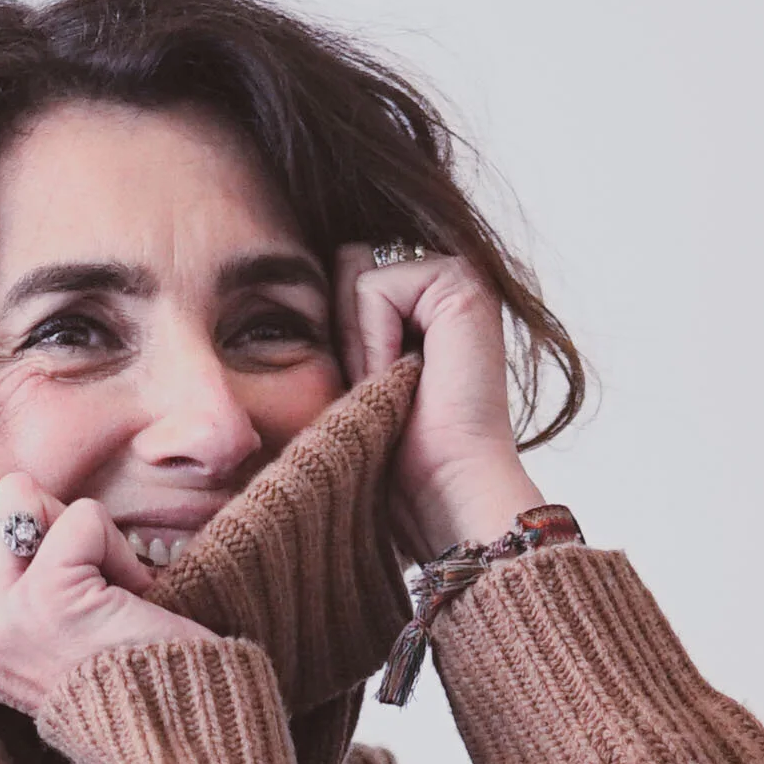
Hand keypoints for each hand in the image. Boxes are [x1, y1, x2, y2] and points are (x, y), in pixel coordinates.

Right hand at [0, 465, 205, 718]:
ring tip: (97, 572)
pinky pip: (81, 518)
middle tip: (27, 525)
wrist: (165, 738)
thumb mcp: (24, 637)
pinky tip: (131, 591)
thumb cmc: (111, 675)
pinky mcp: (49, 599)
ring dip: (68, 516)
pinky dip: (115, 544)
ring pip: (14, 492)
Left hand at [335, 244, 535, 558]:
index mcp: (425, 308)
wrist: (442, 492)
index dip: (339, 345)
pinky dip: (374, 341)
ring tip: (393, 390)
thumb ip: (339, 327)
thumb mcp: (351, 384)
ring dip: (358, 344)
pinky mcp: (460, 283)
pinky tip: (406, 378)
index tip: (371, 396)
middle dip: (346, 336)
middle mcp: (445, 288)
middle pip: (345, 271)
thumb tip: (302, 278)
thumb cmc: (394, 460)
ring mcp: (460, 281)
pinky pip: (373, 286)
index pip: (341, 284)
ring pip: (355, 278)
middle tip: (381, 394)